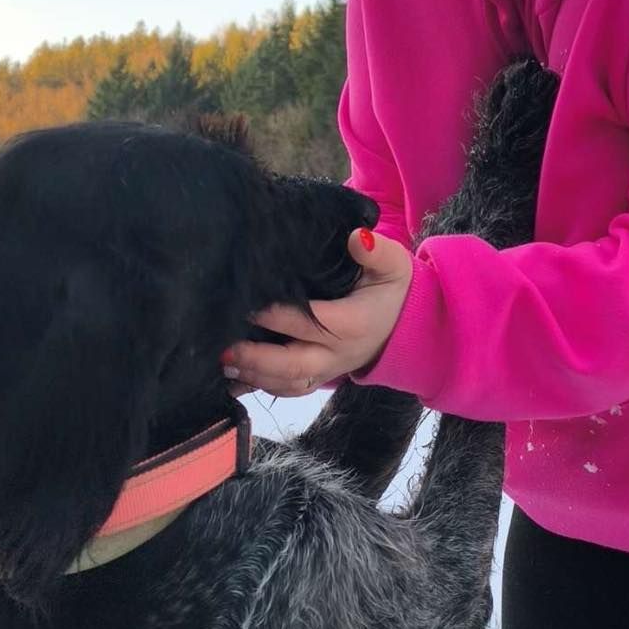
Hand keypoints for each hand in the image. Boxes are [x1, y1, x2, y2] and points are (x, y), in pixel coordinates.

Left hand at [222, 230, 413, 397]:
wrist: (404, 324)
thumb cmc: (390, 289)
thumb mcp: (393, 266)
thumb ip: (376, 251)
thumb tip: (356, 238)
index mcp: (354, 323)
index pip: (311, 322)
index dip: (277, 316)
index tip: (247, 306)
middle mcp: (339, 353)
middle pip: (295, 365)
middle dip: (257, 359)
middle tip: (224, 348)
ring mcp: (329, 369)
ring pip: (290, 383)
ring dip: (255, 377)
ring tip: (224, 364)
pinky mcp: (321, 377)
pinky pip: (291, 390)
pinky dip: (262, 387)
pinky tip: (235, 381)